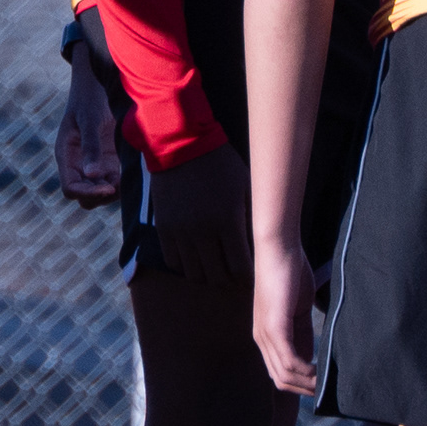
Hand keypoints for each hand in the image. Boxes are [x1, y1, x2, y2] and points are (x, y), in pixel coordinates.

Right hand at [54, 46, 120, 206]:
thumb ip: (91, 147)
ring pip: (97, 191)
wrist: (99, 81)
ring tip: (125, 180)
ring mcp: (92, 162)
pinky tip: (129, 174)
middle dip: (99, 196)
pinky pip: (110, 181)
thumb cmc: (90, 97)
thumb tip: (93, 176)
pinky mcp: (107, 159)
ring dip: (111, 192)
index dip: (88, 192)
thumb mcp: (90, 120)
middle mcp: (77, 162)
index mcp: (66, 154)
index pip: (70, 188)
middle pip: (82, 196)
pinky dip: (119, 183)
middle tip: (117, 185)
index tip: (108, 186)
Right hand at [149, 140, 252, 284]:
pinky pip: (174, 262)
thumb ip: (253, 217)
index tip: (251, 274)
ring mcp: (180, 232)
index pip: (240, 269)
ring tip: (214, 267)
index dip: (248, 277)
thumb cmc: (221, 165)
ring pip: (194, 274)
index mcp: (228, 221)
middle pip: (217, 277)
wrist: (180, 145)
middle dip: (229, 280)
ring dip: (207, 275)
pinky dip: (186, 266)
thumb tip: (263, 244)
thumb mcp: (246, 186)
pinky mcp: (163, 229)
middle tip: (233, 273)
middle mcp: (203, 232)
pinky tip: (195, 257)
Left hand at [254, 234, 317, 393]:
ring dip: (308, 384)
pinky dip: (306, 371)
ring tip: (328, 384)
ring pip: (285, 375)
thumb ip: (303, 334)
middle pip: (281, 380)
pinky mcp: (275, 325)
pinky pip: (289, 360)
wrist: (280, 248)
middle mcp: (262, 339)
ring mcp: (266, 334)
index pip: (280, 374)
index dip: (301, 385)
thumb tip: (313, 357)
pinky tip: (320, 372)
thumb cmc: (290, 275)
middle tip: (328, 390)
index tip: (323, 386)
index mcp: (266, 336)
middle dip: (305, 390)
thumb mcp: (297, 311)